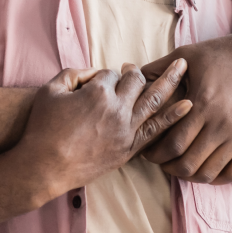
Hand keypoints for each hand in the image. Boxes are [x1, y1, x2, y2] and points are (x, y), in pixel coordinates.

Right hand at [17, 60, 190, 199]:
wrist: (45, 166)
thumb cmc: (43, 127)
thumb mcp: (50, 90)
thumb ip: (72, 74)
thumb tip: (93, 74)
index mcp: (97, 92)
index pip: (111, 73)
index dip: (104, 75)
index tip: (96, 82)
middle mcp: (117, 109)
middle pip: (136, 81)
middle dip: (134, 73)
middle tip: (133, 70)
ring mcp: (126, 129)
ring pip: (154, 100)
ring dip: (171, 81)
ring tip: (184, 67)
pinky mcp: (129, 148)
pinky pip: (156, 129)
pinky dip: (173, 116)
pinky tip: (188, 106)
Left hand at [140, 19, 231, 182]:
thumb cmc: (223, 53)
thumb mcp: (188, 55)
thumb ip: (158, 68)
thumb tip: (129, 72)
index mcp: (203, 103)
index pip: (173, 143)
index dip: (157, 153)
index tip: (147, 153)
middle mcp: (223, 123)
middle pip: (190, 162)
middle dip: (170, 167)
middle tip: (160, 164)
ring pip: (211, 171)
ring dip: (192, 174)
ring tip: (180, 167)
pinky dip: (217, 176)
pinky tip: (206, 169)